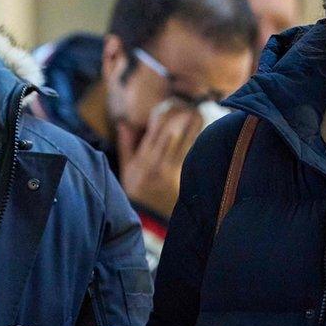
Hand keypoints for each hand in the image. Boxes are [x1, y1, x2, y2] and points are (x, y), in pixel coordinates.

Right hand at [116, 103, 202, 218]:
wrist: (149, 221)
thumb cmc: (136, 194)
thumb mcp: (126, 170)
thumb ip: (126, 145)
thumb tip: (124, 122)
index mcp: (143, 159)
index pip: (155, 129)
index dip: (164, 112)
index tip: (168, 103)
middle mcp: (159, 163)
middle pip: (173, 131)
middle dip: (181, 114)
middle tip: (186, 103)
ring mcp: (173, 170)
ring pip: (186, 140)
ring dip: (193, 123)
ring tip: (197, 111)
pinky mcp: (183, 176)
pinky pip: (192, 152)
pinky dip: (197, 139)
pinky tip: (200, 130)